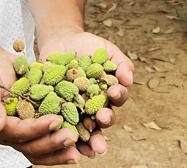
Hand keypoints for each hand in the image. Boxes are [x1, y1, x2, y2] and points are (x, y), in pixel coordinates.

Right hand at [0, 51, 81, 164]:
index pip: (18, 132)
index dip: (36, 128)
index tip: (56, 119)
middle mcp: (10, 134)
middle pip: (31, 147)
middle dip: (52, 143)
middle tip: (72, 137)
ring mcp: (23, 134)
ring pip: (41, 150)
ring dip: (59, 152)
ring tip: (78, 151)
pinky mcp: (35, 128)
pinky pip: (49, 141)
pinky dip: (62, 146)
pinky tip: (80, 144)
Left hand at [38, 31, 134, 157]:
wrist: (61, 41)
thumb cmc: (89, 47)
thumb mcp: (107, 50)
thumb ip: (121, 63)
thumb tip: (129, 78)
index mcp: (110, 93)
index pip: (118, 97)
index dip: (117, 95)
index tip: (114, 91)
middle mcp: (95, 106)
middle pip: (103, 118)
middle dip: (105, 120)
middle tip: (103, 119)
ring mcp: (76, 111)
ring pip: (85, 128)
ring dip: (89, 139)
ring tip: (92, 146)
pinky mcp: (57, 112)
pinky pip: (61, 125)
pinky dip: (64, 135)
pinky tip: (65, 142)